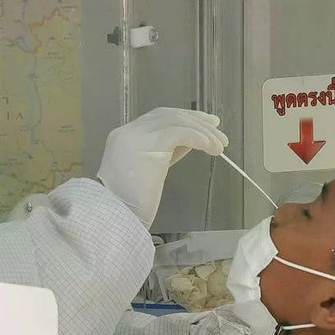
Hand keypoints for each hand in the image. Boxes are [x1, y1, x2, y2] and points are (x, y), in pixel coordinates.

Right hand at [97, 107, 228, 228]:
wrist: (113, 219)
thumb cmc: (129, 207)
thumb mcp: (149, 175)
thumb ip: (164, 155)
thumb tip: (190, 142)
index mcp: (124, 138)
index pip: (157, 119)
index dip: (183, 119)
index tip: (204, 124)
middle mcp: (128, 133)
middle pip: (167, 115)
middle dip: (195, 120)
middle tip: (218, 128)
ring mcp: (136, 137)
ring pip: (175, 121)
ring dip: (202, 131)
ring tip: (221, 146)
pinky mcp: (149, 146)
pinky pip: (179, 133)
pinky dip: (198, 138)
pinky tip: (211, 147)